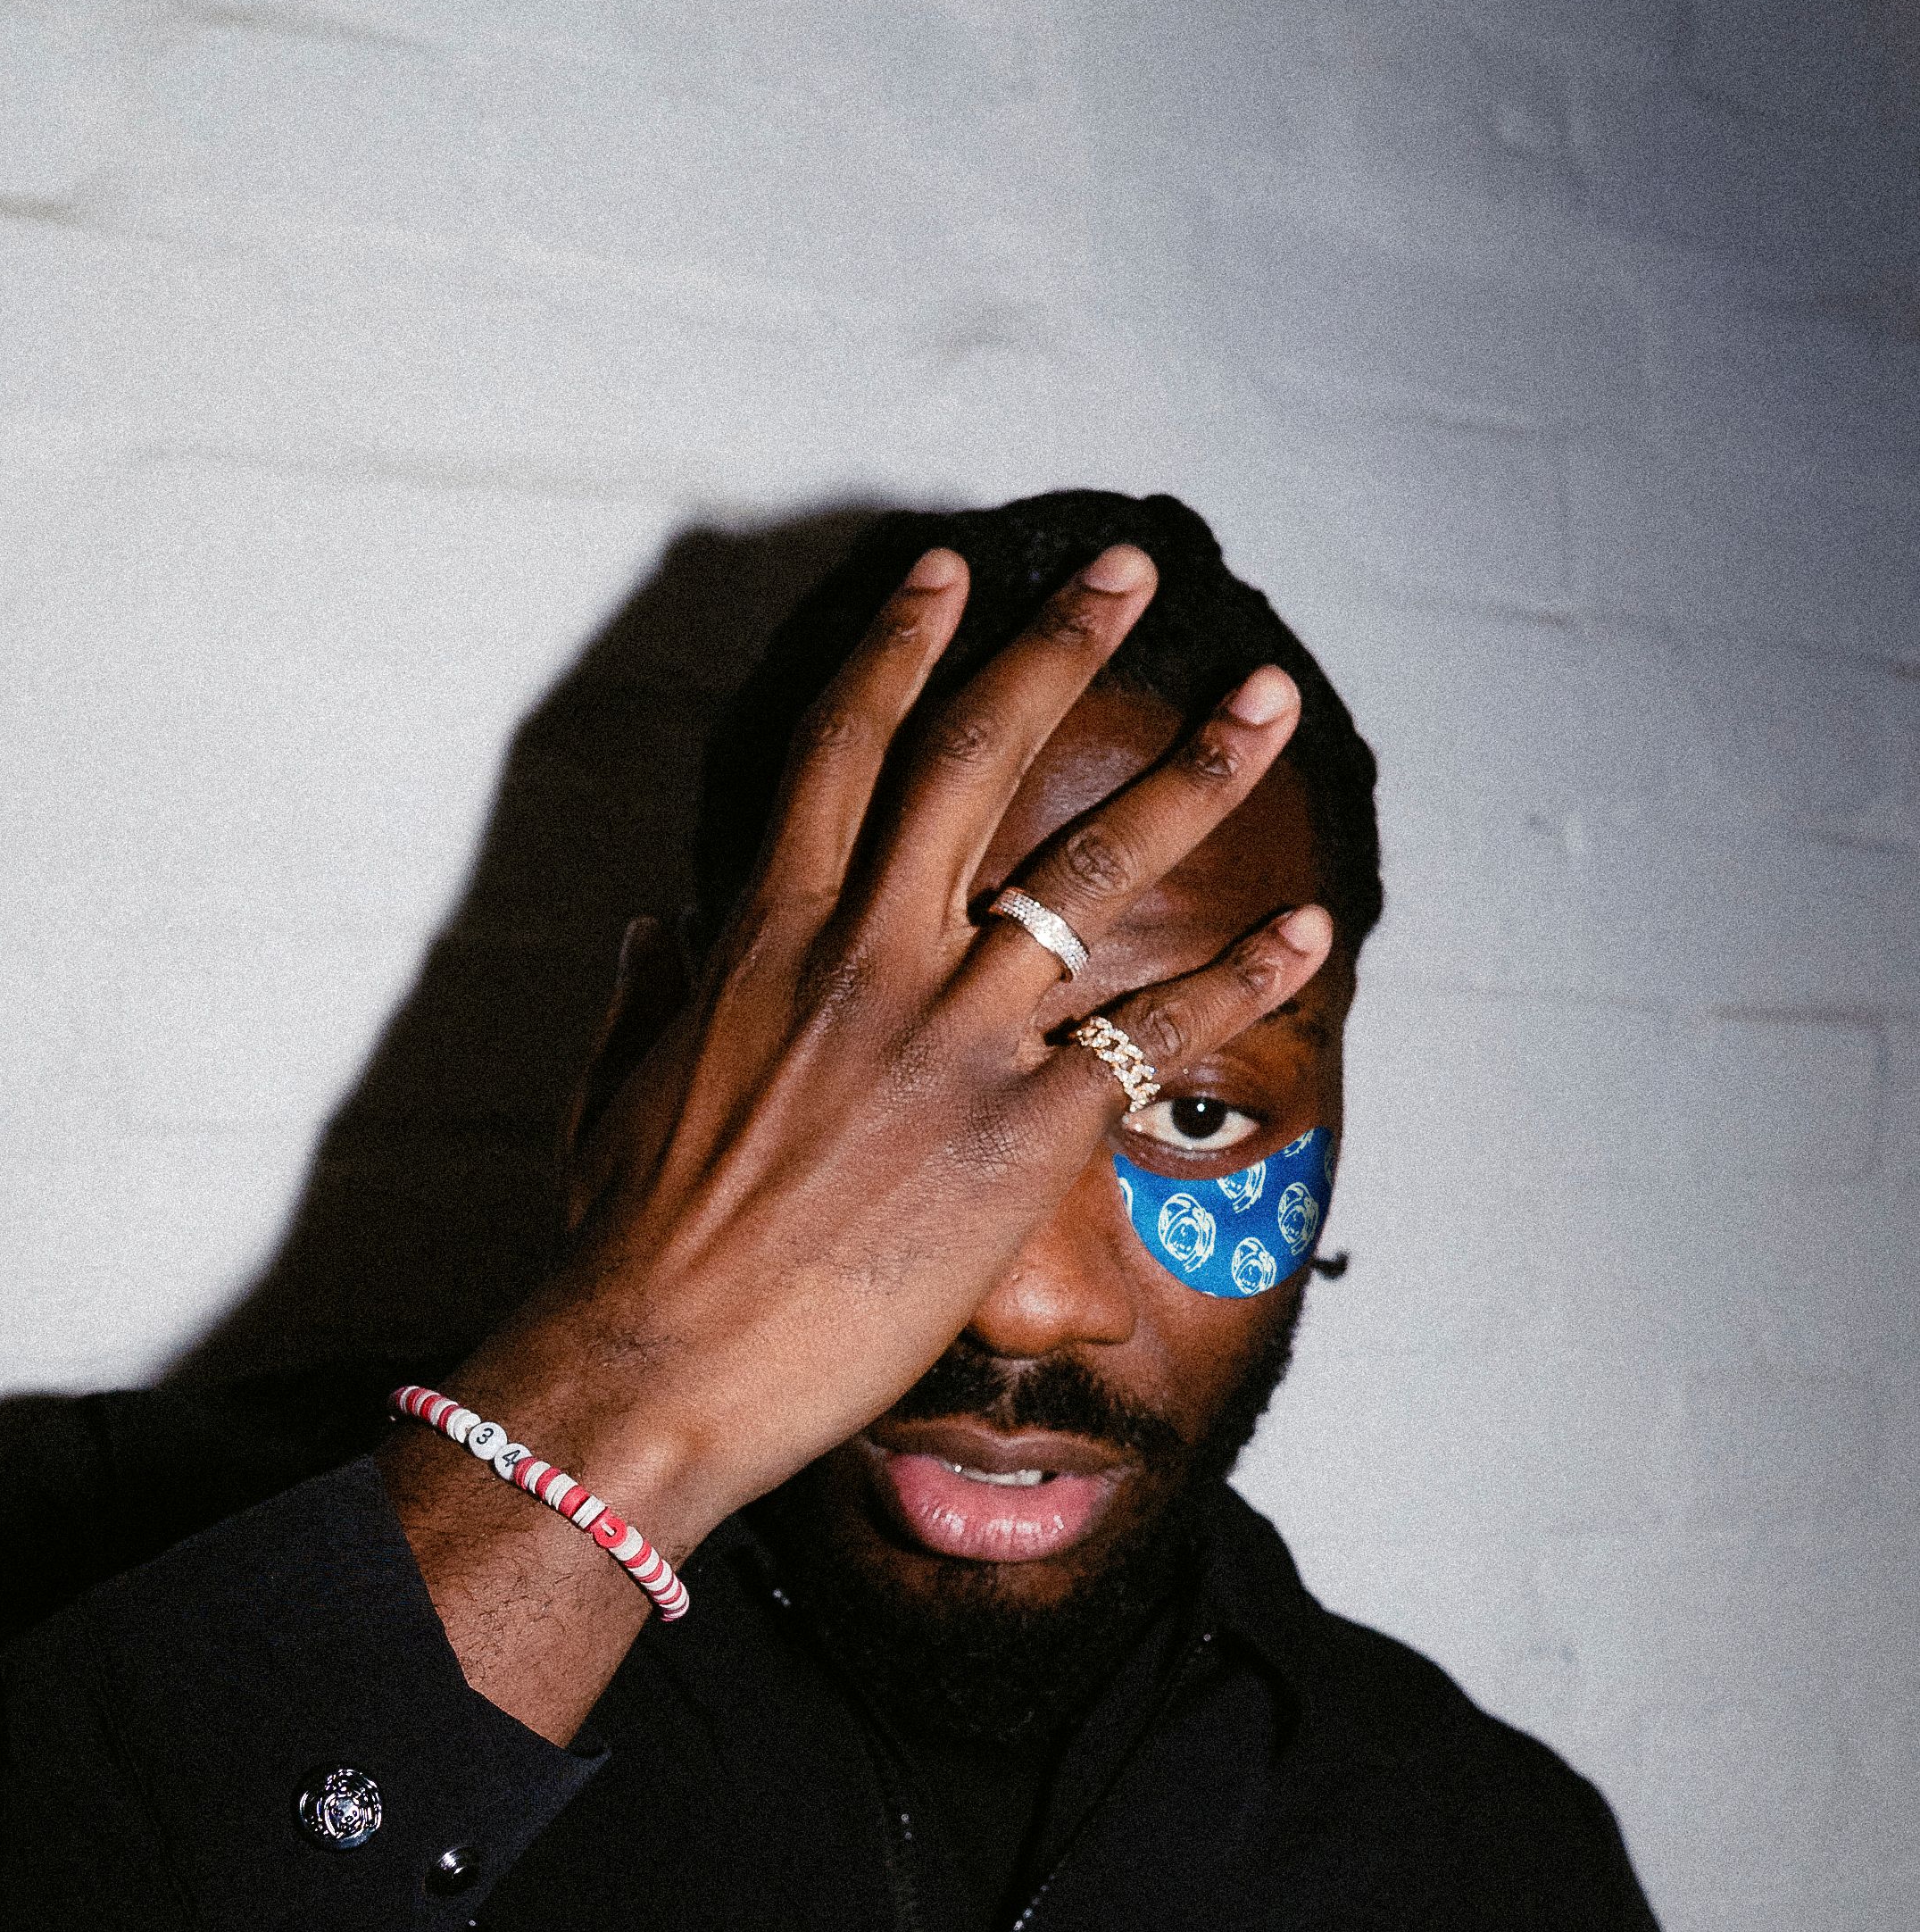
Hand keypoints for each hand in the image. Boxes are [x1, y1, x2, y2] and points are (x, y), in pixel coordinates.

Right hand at [385, 542, 1329, 1738]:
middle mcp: (872, 954)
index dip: (901, 647)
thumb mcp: (616, 1090)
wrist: (663, 1359)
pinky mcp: (1022, 1135)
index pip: (844, 748)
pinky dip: (1242, 977)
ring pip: (1093, 873)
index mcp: (768, 932)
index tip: (949, 574)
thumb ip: (648, 994)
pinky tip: (1314, 927)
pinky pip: (1154, 1036)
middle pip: (980, 759)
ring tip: (1268, 704)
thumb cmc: (628, 1239)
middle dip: (1065, 647)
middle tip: (1134, 571)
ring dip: (1194, 775)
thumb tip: (654, 929)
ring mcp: (955, 1038)